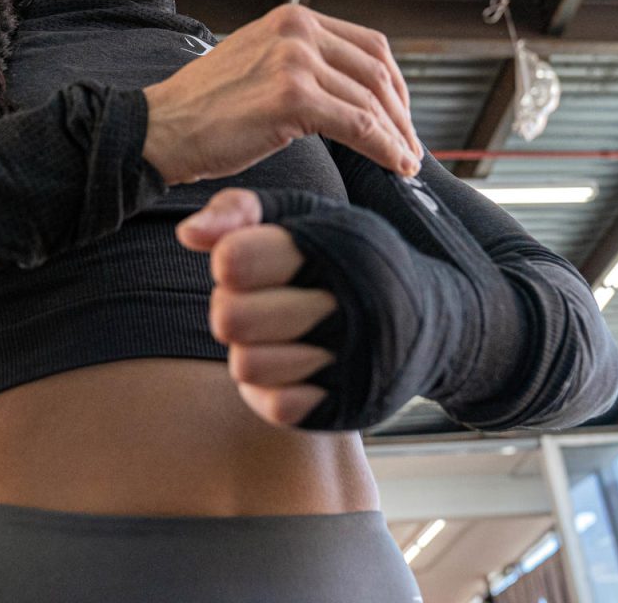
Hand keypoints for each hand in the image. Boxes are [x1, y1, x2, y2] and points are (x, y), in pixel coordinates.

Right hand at [141, 3, 421, 185]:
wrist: (160, 129)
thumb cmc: (204, 110)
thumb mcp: (257, 63)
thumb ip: (300, 63)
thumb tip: (348, 88)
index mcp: (292, 18)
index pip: (369, 45)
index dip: (395, 85)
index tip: (401, 116)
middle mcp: (296, 30)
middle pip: (377, 71)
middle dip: (401, 113)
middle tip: (410, 145)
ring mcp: (294, 60)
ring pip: (371, 100)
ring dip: (397, 136)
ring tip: (406, 161)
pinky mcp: (292, 97)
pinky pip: (359, 125)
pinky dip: (385, 148)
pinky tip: (396, 165)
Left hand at [177, 188, 337, 426]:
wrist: (431, 322)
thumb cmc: (348, 258)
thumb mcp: (304, 214)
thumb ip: (241, 210)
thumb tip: (187, 234)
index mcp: (338, 246)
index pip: (234, 260)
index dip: (229, 261)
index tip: (247, 261)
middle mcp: (352, 304)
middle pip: (230, 318)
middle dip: (232, 307)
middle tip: (259, 300)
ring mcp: (353, 360)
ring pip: (246, 365)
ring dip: (252, 349)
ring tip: (279, 333)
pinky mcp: (347, 407)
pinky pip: (276, 406)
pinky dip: (275, 387)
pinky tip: (295, 363)